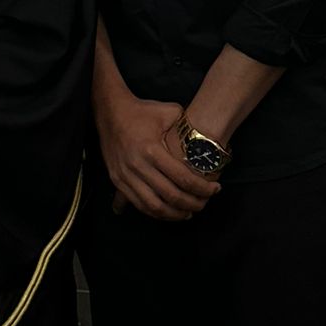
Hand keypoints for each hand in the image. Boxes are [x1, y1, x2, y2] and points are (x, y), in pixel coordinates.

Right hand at [95, 91, 219, 221]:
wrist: (110, 111)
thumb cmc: (142, 111)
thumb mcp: (168, 111)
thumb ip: (188, 125)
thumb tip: (207, 137)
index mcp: (152, 150)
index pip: (183, 178)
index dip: (202, 188)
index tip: (215, 189)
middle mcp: (138, 166)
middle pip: (171, 196)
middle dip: (193, 204)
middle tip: (204, 203)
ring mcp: (125, 175)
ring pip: (154, 206)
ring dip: (174, 214)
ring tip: (188, 213)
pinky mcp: (117, 180)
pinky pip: (138, 204)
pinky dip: (155, 213)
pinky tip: (167, 212)